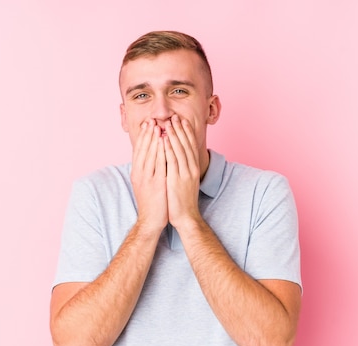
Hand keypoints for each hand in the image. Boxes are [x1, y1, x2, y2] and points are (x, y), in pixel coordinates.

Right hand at [130, 119, 167, 232]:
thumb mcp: (145, 183)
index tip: (147, 124)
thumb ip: (147, 170)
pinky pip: (159, 164)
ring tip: (158, 126)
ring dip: (153, 139)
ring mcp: (147, 178)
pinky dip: (161, 152)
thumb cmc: (151, 202)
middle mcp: (139, 173)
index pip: (139, 150)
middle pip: (143, 150)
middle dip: (147, 134)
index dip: (143, 136)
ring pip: (149, 154)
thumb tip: (151, 157)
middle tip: (151, 120)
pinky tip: (164, 142)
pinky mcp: (156, 184)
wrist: (151, 220)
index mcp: (136, 172)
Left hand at [164, 115, 201, 229]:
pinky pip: (172, 161)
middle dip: (180, 129)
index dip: (186, 132)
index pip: (190, 145)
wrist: (186, 216)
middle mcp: (191, 168)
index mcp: (193, 168)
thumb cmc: (183, 200)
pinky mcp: (177, 179)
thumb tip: (180, 158)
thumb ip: (184, 169)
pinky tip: (164, 139)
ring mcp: (185, 173)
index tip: (182, 120)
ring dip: (173, 135)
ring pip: (179, 150)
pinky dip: (168, 149)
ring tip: (168, 123)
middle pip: (186, 144)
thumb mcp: (186, 181)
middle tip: (175, 116)